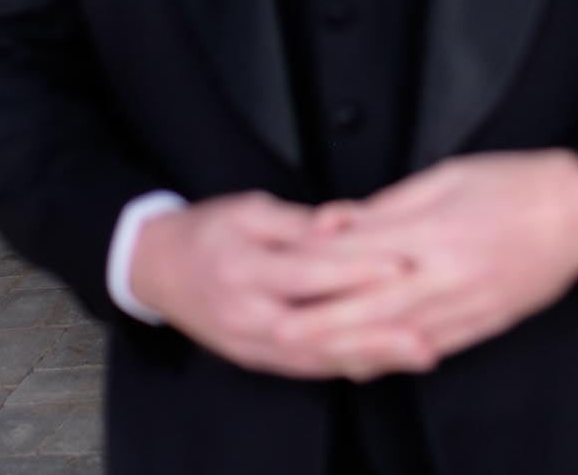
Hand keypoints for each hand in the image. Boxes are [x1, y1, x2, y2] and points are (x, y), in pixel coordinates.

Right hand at [129, 191, 429, 379]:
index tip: (401, 266)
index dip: (355, 271)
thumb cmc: (207, 232)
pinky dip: (346, 366)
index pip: (306, 273)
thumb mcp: (248, 210)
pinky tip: (384, 363)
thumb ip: (298, 223)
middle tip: (424, 336)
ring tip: (417, 353)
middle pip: (316, 331)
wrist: (154, 269)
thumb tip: (341, 225)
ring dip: (368, 358)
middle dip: (373, 336)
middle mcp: (246, 315)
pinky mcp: (256, 359)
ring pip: (315, 359)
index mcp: (241, 268)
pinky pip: (306, 368)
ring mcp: (250, 344)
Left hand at [278, 151, 577, 363]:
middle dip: (318, 322)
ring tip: (308, 353)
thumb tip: (341, 221)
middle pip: (368, 304)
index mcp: (433, 230)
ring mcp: (465, 304)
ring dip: (349, 347)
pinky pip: (430, 347)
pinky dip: (394, 357)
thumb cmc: (516, 184)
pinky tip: (367, 362)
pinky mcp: (483, 323)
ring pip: (395, 334)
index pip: (360, 252)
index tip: (281, 272)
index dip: (317, 264)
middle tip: (277, 330)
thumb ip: (390, 204)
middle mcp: (444, 273)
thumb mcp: (447, 175)